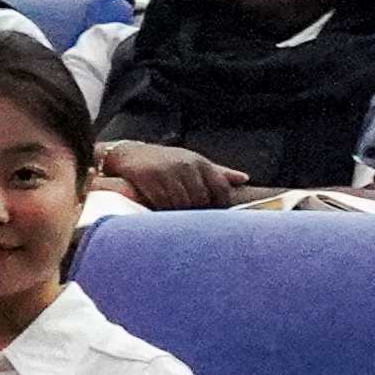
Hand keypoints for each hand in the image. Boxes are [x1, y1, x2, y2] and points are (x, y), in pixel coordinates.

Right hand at [97, 140, 245, 213]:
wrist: (130, 154)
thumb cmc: (167, 162)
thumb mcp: (194, 163)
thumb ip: (219, 172)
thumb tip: (245, 179)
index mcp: (201, 163)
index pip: (221, 189)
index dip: (220, 206)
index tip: (215, 217)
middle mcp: (187, 165)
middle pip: (201, 200)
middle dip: (196, 212)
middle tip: (190, 220)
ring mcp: (168, 171)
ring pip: (182, 203)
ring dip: (178, 213)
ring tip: (175, 216)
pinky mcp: (150, 177)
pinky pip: (162, 202)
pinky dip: (163, 209)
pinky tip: (160, 210)